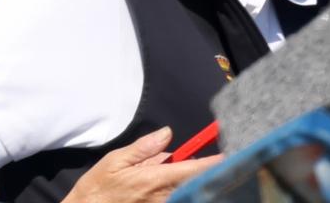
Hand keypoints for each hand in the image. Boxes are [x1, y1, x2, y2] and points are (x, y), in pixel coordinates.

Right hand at [61, 127, 222, 202]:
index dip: (213, 162)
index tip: (231, 154)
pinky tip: (172, 183)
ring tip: (182, 172)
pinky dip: (180, 190)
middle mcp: (162, 198)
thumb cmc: (98, 187)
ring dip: (191, 181)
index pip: (192, 169)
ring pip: (187, 192)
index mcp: (153, 180)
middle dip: (204, 171)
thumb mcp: (116, 160)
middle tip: (208, 159)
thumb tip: (167, 134)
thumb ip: (144, 148)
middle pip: (194, 182)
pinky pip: (176, 199)